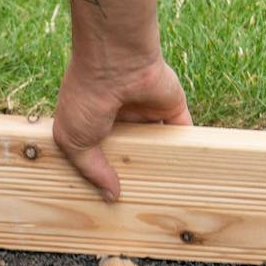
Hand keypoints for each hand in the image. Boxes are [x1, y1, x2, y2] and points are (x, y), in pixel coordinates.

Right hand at [52, 54, 190, 201]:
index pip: (102, 154)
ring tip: (168, 192)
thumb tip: (111, 196)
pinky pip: (184, 132)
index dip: (105, 173)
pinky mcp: (173, 108)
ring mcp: (149, 113)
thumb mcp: (74, 140)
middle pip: (132, 152)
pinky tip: (191, 170)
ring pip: (158, 144)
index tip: (110, 198)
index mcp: (95, 122)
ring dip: (163, 162)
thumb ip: (92, 170)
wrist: (117, 64)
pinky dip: (189, 148)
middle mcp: (122, 118)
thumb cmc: (87, 97)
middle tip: (141, 202)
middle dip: (135, 172)